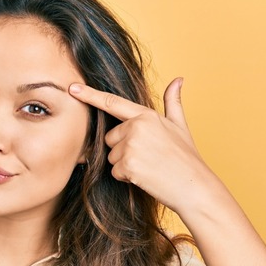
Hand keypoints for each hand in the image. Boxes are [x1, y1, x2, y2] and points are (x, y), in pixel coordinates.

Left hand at [68, 78, 220, 214]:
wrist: (193, 186)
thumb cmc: (186, 158)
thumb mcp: (180, 126)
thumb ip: (173, 102)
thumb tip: (178, 79)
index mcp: (146, 115)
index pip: (112, 103)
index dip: (90, 95)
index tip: (72, 88)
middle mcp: (136, 127)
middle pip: (110, 138)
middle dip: (123, 149)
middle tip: (147, 157)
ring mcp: (131, 145)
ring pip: (111, 156)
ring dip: (125, 165)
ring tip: (148, 167)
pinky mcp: (127, 164)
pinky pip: (115, 171)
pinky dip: (126, 177)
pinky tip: (145, 177)